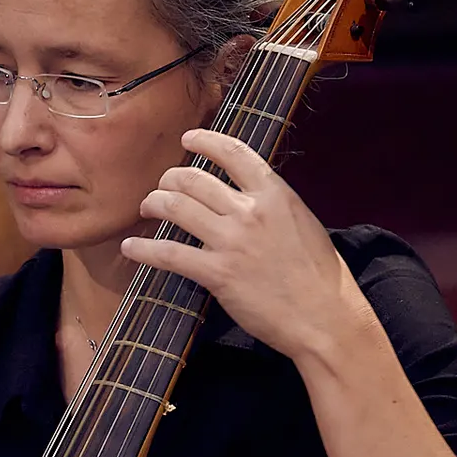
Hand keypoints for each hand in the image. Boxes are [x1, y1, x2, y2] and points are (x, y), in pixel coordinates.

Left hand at [121, 128, 372, 362]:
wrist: (325, 317)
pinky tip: (131, 248)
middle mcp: (251, 210)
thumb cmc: (319, 275)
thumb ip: (273, 204)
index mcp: (275, 193)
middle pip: (193, 178)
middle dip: (169, 179)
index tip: (189, 139)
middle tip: (162, 188)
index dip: (205, 140)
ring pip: (176, 207)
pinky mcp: (217, 273)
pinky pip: (168, 254)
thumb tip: (246, 193)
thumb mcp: (302, 222)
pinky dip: (143, 249)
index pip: (233, 152)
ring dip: (154, 204)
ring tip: (148, 208)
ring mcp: (232, 241)